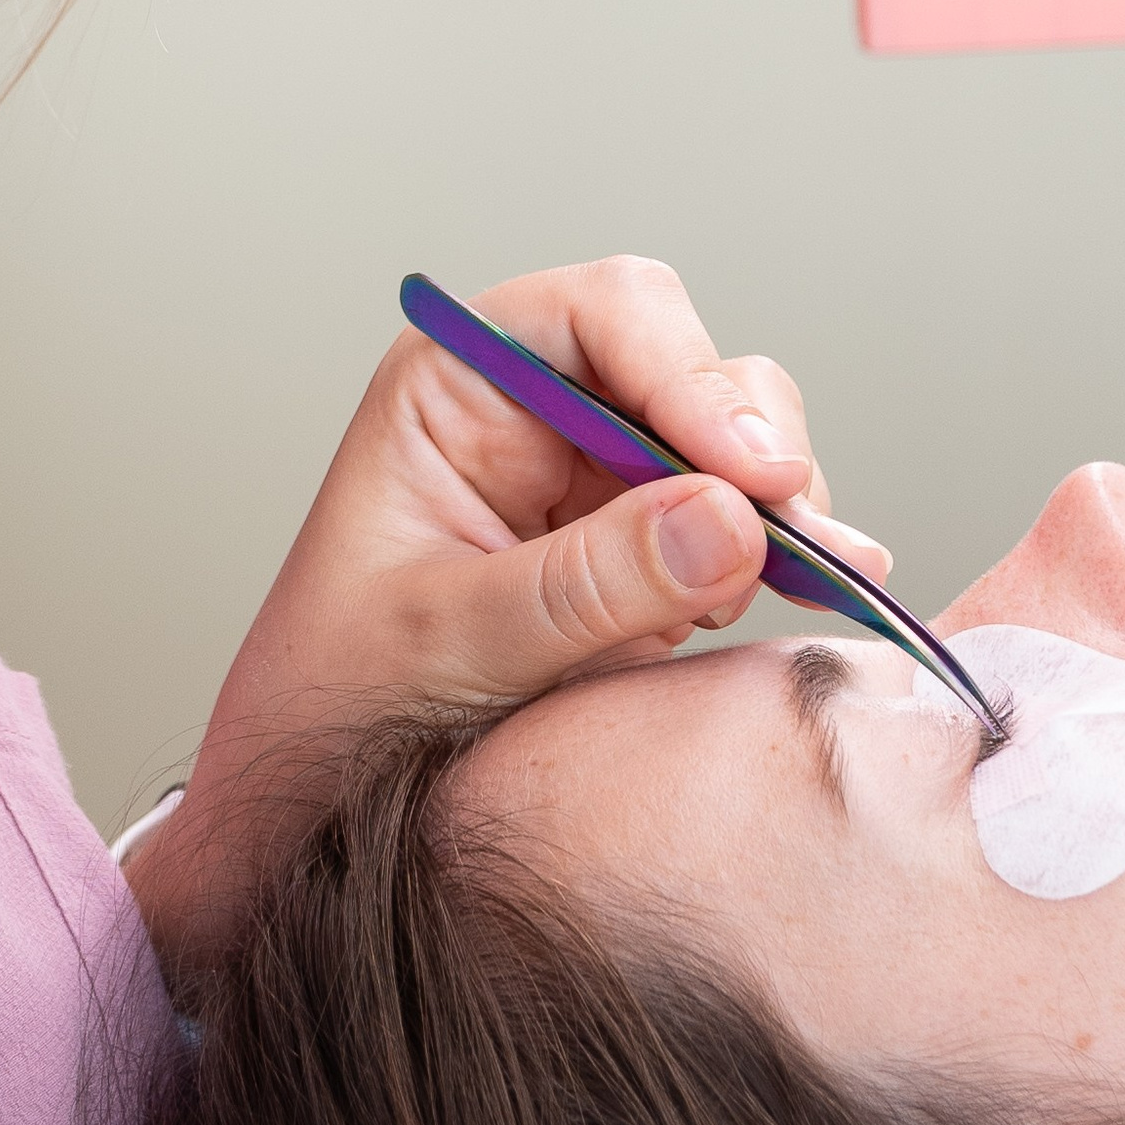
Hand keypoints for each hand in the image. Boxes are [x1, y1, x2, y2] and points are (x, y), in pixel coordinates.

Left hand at [130, 255, 884, 965]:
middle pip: (689, 367)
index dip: (691, 375)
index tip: (750, 469)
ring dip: (778, 505)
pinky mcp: (647, 552)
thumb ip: (582, 585)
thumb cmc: (335, 704)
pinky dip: (782, 555)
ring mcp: (600, 481)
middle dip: (751, 446)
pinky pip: (742, 523)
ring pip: (734, 439)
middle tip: (799, 540)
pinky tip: (805, 596)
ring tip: (808, 581)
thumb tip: (727, 520)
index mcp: (460, 386)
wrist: (316, 808)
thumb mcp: (448, 643)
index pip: (603, 316)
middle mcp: (540, 413)